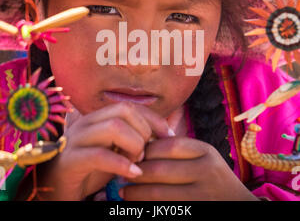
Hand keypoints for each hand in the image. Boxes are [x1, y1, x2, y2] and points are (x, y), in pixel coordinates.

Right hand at [37, 102, 172, 199]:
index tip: (168, 135)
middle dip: (143, 130)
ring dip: (134, 144)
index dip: (153, 118)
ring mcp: (77, 139)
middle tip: (146, 152)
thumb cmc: (90, 168)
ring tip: (138, 161)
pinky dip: (122, 164)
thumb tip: (162, 134)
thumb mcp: (115, 150)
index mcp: (98, 118)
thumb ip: (132, 139)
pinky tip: (133, 174)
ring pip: (113, 127)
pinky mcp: (71, 159)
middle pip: (123, 110)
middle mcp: (87, 122)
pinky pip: (100, 155)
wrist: (57, 187)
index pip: (130, 106)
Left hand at [119, 137, 258, 200]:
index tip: (130, 152)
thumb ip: (178, 149)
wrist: (236, 204)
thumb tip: (142, 143)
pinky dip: (147, 207)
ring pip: (159, 193)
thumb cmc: (211, 176)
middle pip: (159, 169)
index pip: (167, 145)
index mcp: (204, 151)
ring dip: (136, 193)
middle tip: (119, 171)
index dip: (145, 149)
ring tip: (123, 191)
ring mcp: (203, 194)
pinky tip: (136, 205)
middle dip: (136, 171)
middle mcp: (205, 170)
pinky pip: (165, 209)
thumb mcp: (201, 156)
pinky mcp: (196, 210)